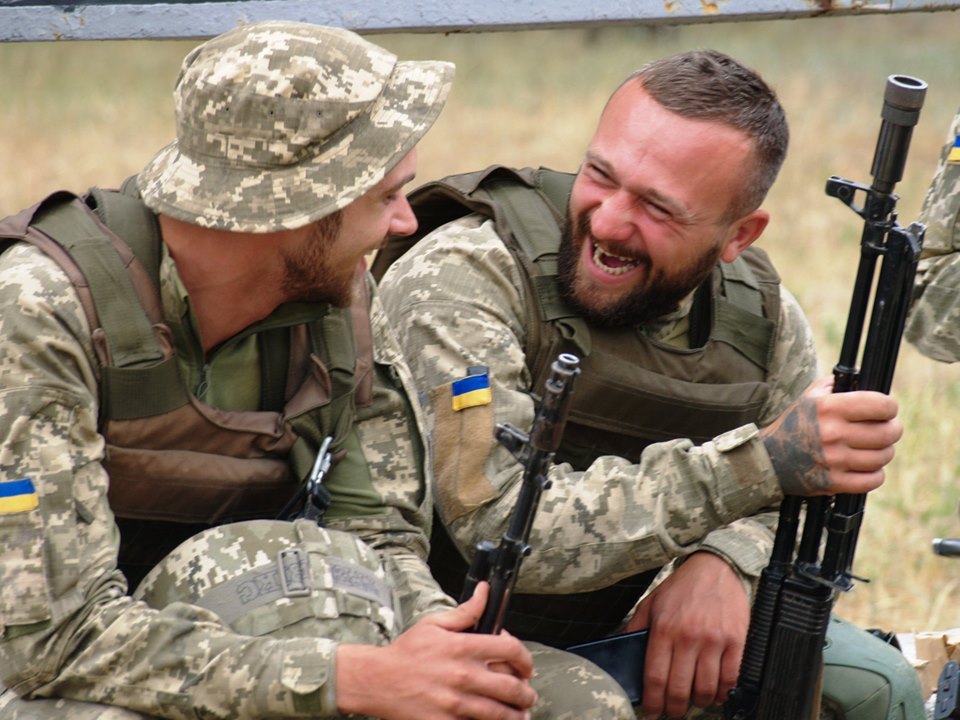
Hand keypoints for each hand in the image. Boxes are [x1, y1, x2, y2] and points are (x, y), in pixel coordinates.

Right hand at [335, 582, 536, 719]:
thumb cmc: (406, 653)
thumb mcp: (434, 624)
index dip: (526, 660)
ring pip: (500, 713)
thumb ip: (466, 612)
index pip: (510, 651)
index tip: (526, 667)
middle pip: (512, 687)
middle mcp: (463, 675)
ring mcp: (455, 702)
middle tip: (528, 694)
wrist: (377, 680)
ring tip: (521, 713)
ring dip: (517, 714)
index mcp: (463, 648)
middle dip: (526, 693)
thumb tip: (485, 593)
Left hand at [626, 553, 748, 718]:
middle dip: (675, 708)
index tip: (652, 712)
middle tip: (673, 711)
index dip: (653, 702)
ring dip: (699, 702)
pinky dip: (723, 693)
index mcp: (664, 629)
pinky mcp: (736, 640)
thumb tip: (623, 654)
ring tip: (693, 701)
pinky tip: (716, 693)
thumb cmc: (682, 587)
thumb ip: (636, 629)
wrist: (715, 567)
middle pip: (680, 689)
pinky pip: (730, 678)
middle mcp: (689, 636)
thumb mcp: (651, 603)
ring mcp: (714, 640)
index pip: (655, 677)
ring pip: (706, 688)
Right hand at [760, 375, 901, 495]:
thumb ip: (839, 383)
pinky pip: (873, 480)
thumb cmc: (795, 423)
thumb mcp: (811, 396)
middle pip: (887, 433)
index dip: (889, 407)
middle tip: (887, 428)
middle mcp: (832, 433)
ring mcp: (834, 460)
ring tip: (874, 448)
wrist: (770, 458)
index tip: (886, 410)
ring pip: (883, 456)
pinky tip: (866, 466)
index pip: (881, 405)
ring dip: (884, 451)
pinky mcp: (833, 482)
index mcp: (828, 408)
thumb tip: (867, 376)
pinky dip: (875, 474)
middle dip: (892, 429)